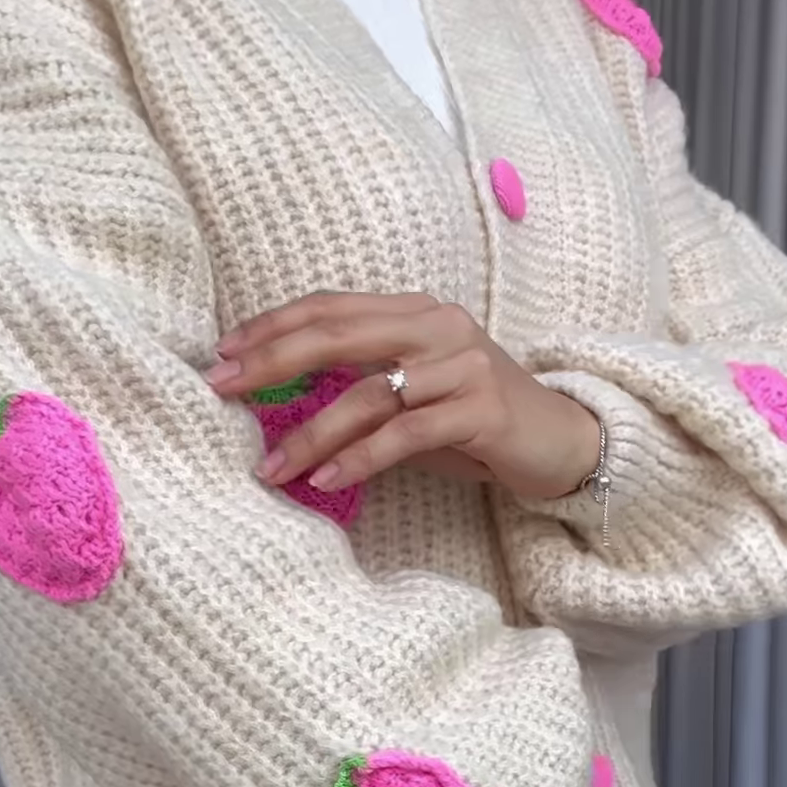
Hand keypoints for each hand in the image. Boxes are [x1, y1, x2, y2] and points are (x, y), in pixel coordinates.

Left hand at [207, 292, 600, 501]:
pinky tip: (327, 478)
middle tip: (222, 388)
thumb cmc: (476, 421)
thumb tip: (278, 398)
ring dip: (311, 433)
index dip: (274, 325)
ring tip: (270, 467)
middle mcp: (439, 328)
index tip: (223, 352)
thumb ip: (361, 383)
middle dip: (273, 360)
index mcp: (417, 312)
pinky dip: (360, 457)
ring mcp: (463, 366)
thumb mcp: (416, 392)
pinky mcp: (482, 411)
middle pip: (339, 335)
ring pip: (368, 393)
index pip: (332, 307)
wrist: (564, 441)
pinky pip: (405, 435)